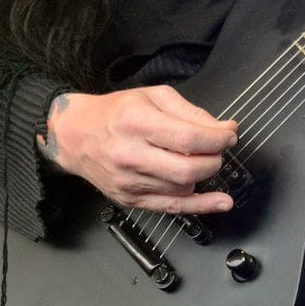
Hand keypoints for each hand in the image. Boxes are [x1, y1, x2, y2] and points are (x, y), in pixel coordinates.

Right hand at [40, 85, 237, 213]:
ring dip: (205, 175)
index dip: (217, 138)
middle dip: (215, 159)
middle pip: (188, 168)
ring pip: (183, 188)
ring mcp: (130, 182)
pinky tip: (219, 203)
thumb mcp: (153, 97)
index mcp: (136, 122)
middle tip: (219, 148)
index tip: (229, 135)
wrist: (76, 136)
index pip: (188, 138)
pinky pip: (171, 208)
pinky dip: (200, 206)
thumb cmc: (115, 113)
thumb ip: (191, 113)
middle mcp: (131, 155)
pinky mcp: (131, 200)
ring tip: (204, 160)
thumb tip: (224, 129)